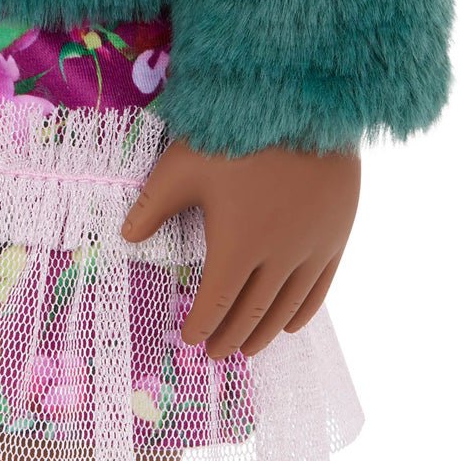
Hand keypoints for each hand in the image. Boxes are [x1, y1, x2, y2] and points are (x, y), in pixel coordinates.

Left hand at [121, 138, 359, 358]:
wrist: (303, 107)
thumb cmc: (234, 137)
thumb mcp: (181, 169)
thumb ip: (152, 207)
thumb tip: (125, 238)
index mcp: (236, 246)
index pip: (215, 302)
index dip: (200, 326)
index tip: (188, 340)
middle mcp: (277, 258)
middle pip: (250, 312)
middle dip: (229, 337)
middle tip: (215, 354)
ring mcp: (312, 249)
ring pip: (285, 308)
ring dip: (264, 333)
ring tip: (248, 349)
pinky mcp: (336, 235)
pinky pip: (319, 289)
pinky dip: (302, 312)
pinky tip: (290, 324)